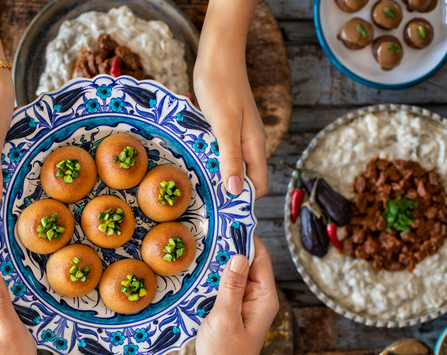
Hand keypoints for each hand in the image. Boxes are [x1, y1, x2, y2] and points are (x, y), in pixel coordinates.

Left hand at [194, 63, 267, 198]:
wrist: (217, 56)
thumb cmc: (221, 88)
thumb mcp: (225, 126)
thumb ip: (231, 158)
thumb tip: (236, 191)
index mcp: (254, 145)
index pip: (258, 185)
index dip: (242, 198)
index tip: (219, 206)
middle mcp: (249, 142)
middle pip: (242, 177)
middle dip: (224, 188)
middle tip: (199, 195)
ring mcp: (236, 134)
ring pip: (228, 163)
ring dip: (212, 171)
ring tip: (191, 178)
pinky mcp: (223, 126)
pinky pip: (216, 149)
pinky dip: (205, 154)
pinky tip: (189, 154)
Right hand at [194, 237, 278, 354]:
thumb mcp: (225, 317)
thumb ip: (231, 285)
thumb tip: (239, 254)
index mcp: (263, 297)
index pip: (259, 256)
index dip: (245, 237)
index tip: (226, 219)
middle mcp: (257, 298)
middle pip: (246, 262)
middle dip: (228, 247)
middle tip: (205, 228)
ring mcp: (244, 305)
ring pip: (232, 274)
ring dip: (217, 263)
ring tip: (197, 244)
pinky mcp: (230, 311)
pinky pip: (223, 287)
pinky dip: (211, 278)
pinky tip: (195, 270)